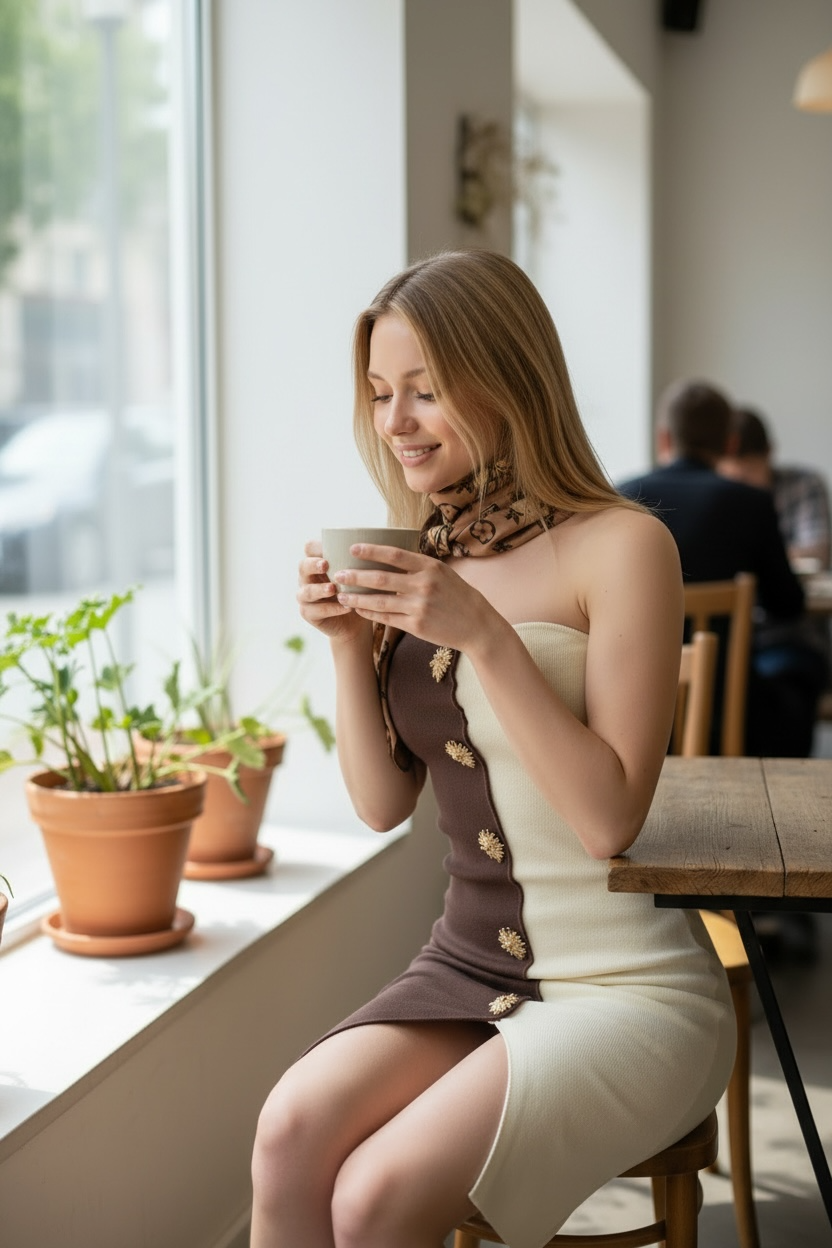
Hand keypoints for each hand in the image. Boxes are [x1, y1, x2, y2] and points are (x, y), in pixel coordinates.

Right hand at [297, 540, 370, 644]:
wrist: (357, 622)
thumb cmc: (360, 591)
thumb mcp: (364, 574)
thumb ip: (365, 560)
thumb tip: (387, 539)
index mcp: (319, 562)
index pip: (310, 548)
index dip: (317, 546)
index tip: (331, 547)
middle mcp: (308, 577)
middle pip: (302, 566)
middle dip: (313, 564)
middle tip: (326, 565)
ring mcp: (305, 597)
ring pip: (306, 591)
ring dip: (319, 589)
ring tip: (333, 589)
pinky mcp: (309, 614)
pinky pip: (315, 611)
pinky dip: (331, 609)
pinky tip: (346, 607)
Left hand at [331, 542, 498, 652]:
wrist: (477, 625)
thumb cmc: (457, 596)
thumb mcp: (442, 573)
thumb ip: (418, 566)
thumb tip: (387, 556)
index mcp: (430, 567)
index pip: (394, 554)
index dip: (371, 551)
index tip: (352, 548)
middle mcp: (424, 585)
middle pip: (381, 578)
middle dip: (356, 576)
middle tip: (338, 573)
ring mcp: (419, 606)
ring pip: (379, 600)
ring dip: (357, 597)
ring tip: (341, 595)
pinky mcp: (416, 625)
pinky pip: (386, 618)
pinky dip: (369, 613)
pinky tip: (358, 609)